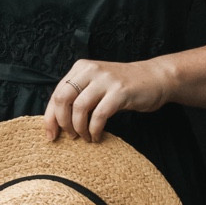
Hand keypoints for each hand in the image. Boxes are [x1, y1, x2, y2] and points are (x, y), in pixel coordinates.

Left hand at [45, 57, 172, 142]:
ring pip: (79, 108)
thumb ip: (78, 95)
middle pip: (63, 99)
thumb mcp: (96, 85)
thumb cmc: (122, 87)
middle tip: (70, 136)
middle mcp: (91, 70)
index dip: (50, 117)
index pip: (57, 93)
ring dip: (79, 128)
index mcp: (81, 68)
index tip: (51, 135)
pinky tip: (97, 136)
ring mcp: (106, 80)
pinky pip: (99, 115)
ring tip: (85, 137)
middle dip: (63, 123)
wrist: (155, 78)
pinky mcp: (120, 92)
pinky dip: (95, 130)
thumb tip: (56, 121)